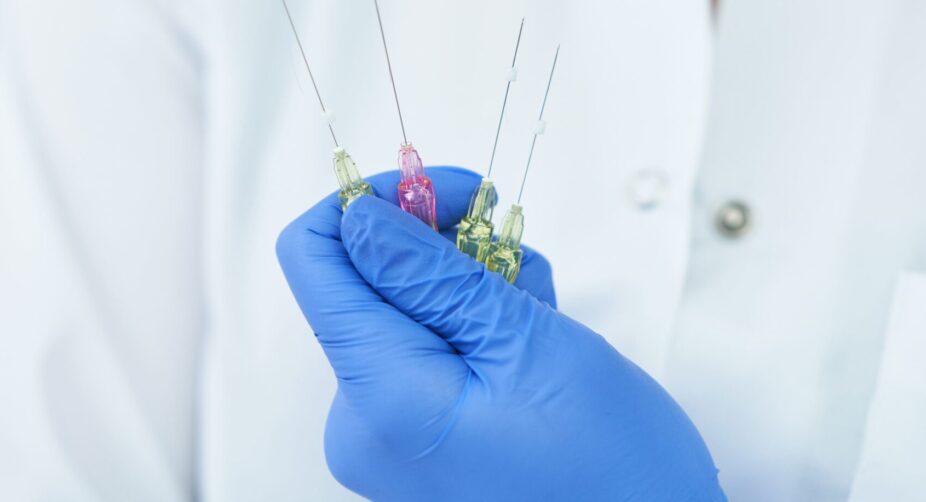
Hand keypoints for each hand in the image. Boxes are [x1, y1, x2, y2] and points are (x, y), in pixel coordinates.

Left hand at [276, 167, 723, 500]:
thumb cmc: (611, 465)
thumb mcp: (528, 345)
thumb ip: (433, 273)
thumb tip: (360, 214)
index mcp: (379, 396)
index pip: (315, 257)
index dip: (371, 201)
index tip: (443, 188)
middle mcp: (364, 419)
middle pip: (365, 280)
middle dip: (441, 247)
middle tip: (517, 255)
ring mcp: (391, 431)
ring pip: (405, 308)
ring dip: (471, 284)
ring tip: (539, 314)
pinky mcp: (418, 434)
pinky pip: (427, 346)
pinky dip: (475, 321)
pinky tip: (529, 336)